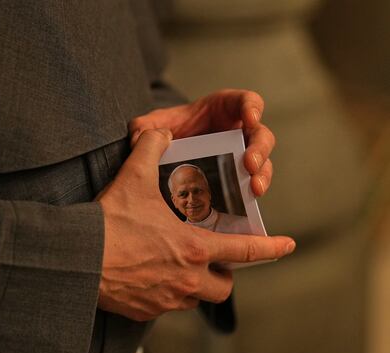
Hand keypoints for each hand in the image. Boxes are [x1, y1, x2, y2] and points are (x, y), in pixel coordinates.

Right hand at [96, 129, 294, 320]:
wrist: (78, 259)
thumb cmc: (110, 221)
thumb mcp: (134, 178)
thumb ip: (151, 149)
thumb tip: (158, 132)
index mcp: (195, 249)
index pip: (246, 251)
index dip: (271, 248)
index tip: (288, 245)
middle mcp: (188, 280)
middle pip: (223, 287)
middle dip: (223, 275)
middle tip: (211, 259)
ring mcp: (167, 299)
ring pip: (195, 299)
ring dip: (195, 286)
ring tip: (178, 268)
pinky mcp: (145, 311)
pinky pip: (165, 306)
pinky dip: (165, 294)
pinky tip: (148, 277)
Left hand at [129, 89, 274, 196]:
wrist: (164, 154)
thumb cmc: (164, 131)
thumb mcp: (151, 125)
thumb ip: (144, 127)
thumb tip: (138, 138)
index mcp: (223, 110)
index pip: (246, 102)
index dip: (251, 108)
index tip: (249, 118)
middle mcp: (237, 132)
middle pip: (261, 135)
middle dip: (259, 149)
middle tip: (250, 165)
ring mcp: (240, 156)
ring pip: (262, 163)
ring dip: (262, 175)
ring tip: (254, 188)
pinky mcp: (236, 178)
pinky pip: (251, 185)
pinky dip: (251, 194)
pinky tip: (247, 203)